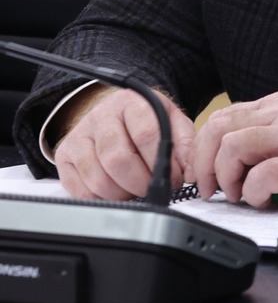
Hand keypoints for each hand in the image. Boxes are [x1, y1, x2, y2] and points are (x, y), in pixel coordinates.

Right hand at [52, 85, 196, 200]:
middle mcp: (101, 116)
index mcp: (131, 103)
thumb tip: (189, 171)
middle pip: (119, 160)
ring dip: (123, 194)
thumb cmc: (146, 120)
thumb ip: (185, 143)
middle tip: (153, 188)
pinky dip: (102, 199)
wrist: (114, 113)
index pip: (147, 135)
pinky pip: (81, 190)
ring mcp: (79, 136)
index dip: (162, 163)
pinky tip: (116, 191)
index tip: (174, 178)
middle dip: (142, 183)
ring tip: (136, 189)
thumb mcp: (172, 120)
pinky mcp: (65, 155)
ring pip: (99, 179)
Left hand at [192, 92, 277, 205]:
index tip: (204, 172)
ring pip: (233, 147)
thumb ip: (272, 135)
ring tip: (239, 194)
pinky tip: (264, 200)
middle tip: (211, 188)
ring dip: (226, 177)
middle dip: (204, 163)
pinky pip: (261, 176)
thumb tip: (236, 161)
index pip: (223, 117)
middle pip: (219, 128)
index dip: (203, 148)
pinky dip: (253, 193)